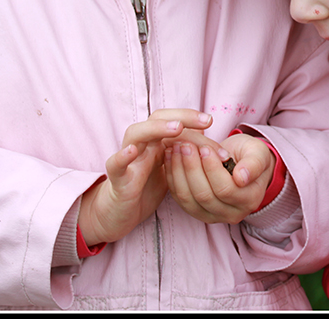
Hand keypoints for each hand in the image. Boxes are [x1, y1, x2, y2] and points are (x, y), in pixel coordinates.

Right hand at [78, 109, 213, 246]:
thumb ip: (187, 155)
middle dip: (181, 117)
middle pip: (157, 118)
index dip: (192, 120)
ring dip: (156, 129)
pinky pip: (115, 164)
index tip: (210, 121)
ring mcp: (128, 158)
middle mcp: (142, 143)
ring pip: (136, 133)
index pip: (175, 120)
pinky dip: (122, 156)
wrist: (121, 211)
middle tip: (205, 121)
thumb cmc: (148, 186)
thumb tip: (213, 146)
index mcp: (156, 140)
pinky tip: (132, 151)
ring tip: (176, 128)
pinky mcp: (117, 178)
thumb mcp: (173, 169)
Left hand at [165, 131, 275, 223]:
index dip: (212, 169)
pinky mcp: (196, 212)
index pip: (225, 189)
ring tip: (176, 149)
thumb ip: (253, 164)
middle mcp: (231, 214)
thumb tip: (242, 177)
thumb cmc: (250, 156)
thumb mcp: (258, 154)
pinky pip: (180, 198)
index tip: (204, 147)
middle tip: (185, 145)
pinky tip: (170, 158)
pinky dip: (172, 177)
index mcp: (249, 200)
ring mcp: (212, 216)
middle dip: (192, 168)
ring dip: (179, 172)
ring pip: (189, 199)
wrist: (241, 163)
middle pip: (205, 196)